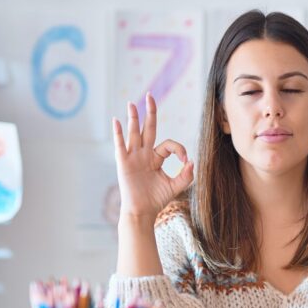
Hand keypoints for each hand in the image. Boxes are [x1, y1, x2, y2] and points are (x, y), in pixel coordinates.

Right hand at [113, 93, 193, 221]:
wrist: (142, 212)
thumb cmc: (156, 200)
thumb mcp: (176, 187)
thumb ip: (186, 175)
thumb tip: (192, 161)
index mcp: (156, 158)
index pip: (168, 145)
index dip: (179, 150)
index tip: (185, 162)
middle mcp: (144, 154)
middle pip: (148, 129)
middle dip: (150, 112)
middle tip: (151, 95)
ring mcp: (133, 157)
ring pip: (134, 133)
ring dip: (133, 118)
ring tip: (132, 103)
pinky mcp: (124, 163)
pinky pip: (120, 145)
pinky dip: (118, 133)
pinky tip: (116, 121)